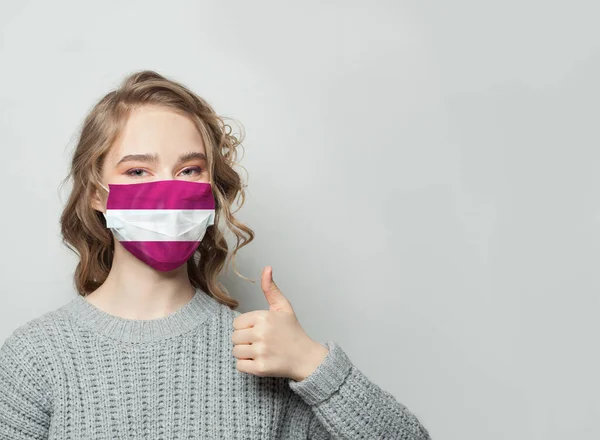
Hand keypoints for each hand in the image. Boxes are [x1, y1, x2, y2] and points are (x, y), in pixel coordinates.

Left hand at [232, 266, 328, 380]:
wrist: (306, 358)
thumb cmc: (292, 331)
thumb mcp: (284, 307)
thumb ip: (271, 289)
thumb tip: (267, 268)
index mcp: (264, 317)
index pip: (236, 323)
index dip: (246, 327)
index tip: (259, 330)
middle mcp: (261, 333)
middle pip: (234, 338)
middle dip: (245, 340)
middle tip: (261, 342)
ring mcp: (261, 351)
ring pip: (236, 352)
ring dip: (245, 353)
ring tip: (261, 351)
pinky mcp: (261, 368)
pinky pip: (239, 366)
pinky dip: (247, 366)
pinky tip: (260, 361)